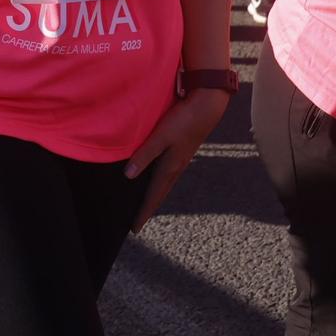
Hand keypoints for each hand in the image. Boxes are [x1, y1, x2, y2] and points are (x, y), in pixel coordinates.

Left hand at [124, 90, 231, 230]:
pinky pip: (168, 174)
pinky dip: (160, 182)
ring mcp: (181, 161)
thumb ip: (144, 155)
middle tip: (138, 221)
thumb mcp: (160, 137)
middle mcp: (176, 168)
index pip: (153, 196)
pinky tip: (157, 177)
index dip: (143, 212)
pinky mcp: (183, 152)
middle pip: (159, 194)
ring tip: (145, 204)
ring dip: (155, 196)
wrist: (207, 107)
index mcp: (170, 168)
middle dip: (148, 208)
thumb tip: (128, 176)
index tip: (135, 228)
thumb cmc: (183, 121)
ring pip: (165, 185)